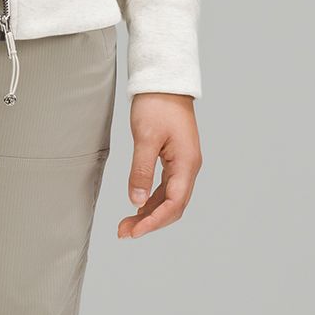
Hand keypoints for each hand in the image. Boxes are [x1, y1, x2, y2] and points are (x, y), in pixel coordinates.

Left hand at [118, 92, 200, 238]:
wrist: (164, 82)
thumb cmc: (157, 105)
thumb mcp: (145, 138)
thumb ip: (141, 171)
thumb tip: (135, 201)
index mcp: (187, 164)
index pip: (174, 203)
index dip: (154, 221)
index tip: (134, 232)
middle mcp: (189, 167)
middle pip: (174, 206)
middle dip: (150, 222)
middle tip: (124, 232)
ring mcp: (183, 164)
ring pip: (169, 199)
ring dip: (149, 213)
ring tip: (126, 224)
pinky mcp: (175, 160)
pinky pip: (166, 188)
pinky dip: (151, 200)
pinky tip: (136, 207)